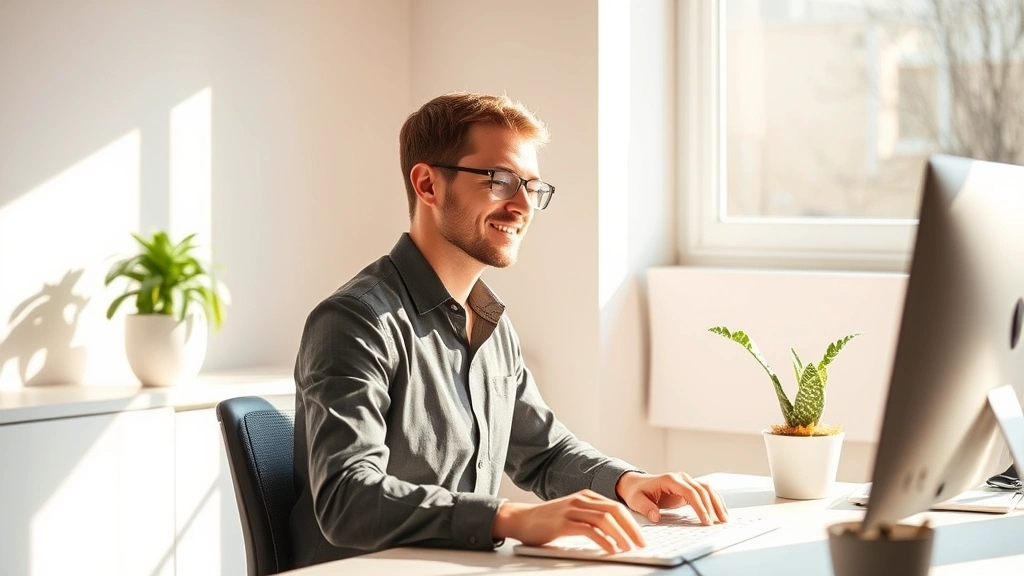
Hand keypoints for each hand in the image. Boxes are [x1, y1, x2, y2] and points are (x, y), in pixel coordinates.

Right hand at [492, 489, 646, 553]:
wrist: (521, 519)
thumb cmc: (548, 521)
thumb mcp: (573, 515)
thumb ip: (591, 520)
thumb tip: (615, 535)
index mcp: (586, 497)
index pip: (617, 507)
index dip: (632, 523)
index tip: (641, 538)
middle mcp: (581, 500)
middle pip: (615, 511)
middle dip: (631, 528)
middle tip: (641, 544)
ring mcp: (572, 510)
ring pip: (605, 519)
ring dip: (620, 535)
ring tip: (628, 548)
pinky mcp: (563, 522)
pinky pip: (589, 530)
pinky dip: (603, 540)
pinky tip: (610, 549)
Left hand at [616, 472, 728, 524]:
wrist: (637, 484)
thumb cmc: (637, 492)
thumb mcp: (636, 500)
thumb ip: (646, 508)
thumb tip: (655, 516)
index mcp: (670, 479)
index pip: (690, 492)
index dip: (699, 506)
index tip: (705, 520)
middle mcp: (681, 478)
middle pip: (702, 490)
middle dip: (711, 507)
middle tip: (716, 524)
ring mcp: (687, 481)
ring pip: (707, 489)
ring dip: (717, 503)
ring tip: (724, 519)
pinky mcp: (689, 487)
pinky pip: (706, 492)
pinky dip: (715, 501)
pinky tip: (720, 512)